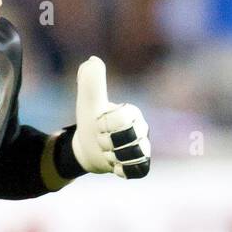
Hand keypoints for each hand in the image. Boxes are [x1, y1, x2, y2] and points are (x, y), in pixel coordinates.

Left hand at [72, 56, 150, 178]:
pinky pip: (137, 170)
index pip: (121, 120)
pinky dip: (122, 169)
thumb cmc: (91, 122)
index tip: (99, 124)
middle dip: (107, 142)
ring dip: (112, 156)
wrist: (88, 148)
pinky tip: (114, 165)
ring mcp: (143, 148)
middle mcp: (142, 130)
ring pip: (130, 157)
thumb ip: (91, 82)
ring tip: (107, 151)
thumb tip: (92, 60)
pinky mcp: (140, 165)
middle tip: (102, 139)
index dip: (104, 126)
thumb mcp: (88, 102)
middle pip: (127, 141)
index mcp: (133, 112)